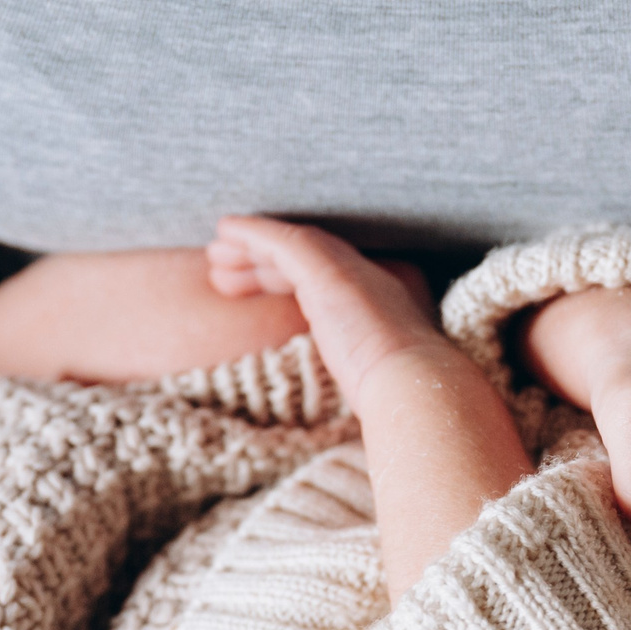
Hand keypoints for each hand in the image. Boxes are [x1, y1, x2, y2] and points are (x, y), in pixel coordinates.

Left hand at [206, 217, 452, 405]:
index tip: (252, 287)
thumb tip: (350, 391)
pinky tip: (227, 230)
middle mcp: (371, 277)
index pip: (327, 280)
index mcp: (383, 303)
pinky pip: (283, 241)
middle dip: (263, 264)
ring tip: (216, 261)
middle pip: (306, 260)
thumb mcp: (375, 380)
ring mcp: (352, 270)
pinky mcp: (329, 271)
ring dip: (251, 250)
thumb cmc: (397, 399)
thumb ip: (357, 370)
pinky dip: (254, 233)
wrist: (414, 387)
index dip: (286, 279)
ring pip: (292, 247)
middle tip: (223, 272)